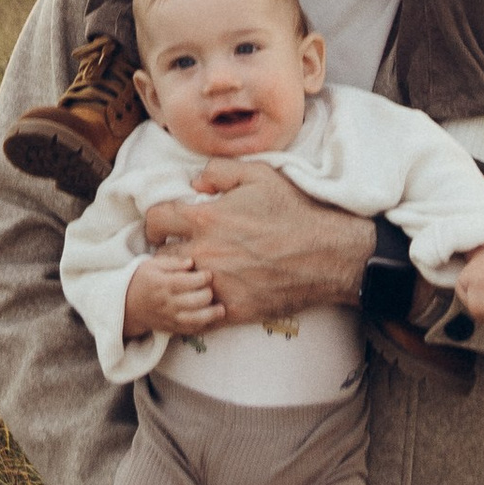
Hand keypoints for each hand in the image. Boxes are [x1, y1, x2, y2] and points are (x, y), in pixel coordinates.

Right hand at [123, 253, 222, 338]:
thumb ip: (172, 262)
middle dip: (208, 293)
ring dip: (211, 314)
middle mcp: (167, 302)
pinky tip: (212, 319)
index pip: (188, 282)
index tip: (208, 274)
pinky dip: (204, 326)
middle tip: (210, 288)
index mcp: (162, 284)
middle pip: (196, 300)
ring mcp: (170, 317)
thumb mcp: (152, 264)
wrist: (127, 305)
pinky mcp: (172, 328)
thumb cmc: (142, 280)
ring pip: (196, 319)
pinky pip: (191, 330)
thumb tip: (191, 262)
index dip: (203, 277)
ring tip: (221, 309)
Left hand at [142, 171, 373, 326]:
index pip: (155, 219)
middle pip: (160, 256)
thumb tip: (194, 182)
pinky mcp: (233, 309)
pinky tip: (206, 298)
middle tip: (175, 251)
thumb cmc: (294, 210)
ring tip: (188, 276)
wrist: (328, 253)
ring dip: (180, 280)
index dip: (155, 222)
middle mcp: (205, 252)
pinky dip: (198, 306)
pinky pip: (199, 313)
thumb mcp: (259, 174)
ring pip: (177, 286)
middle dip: (164, 251)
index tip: (162, 226)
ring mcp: (217, 284)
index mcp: (206, 218)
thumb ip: (219, 171)